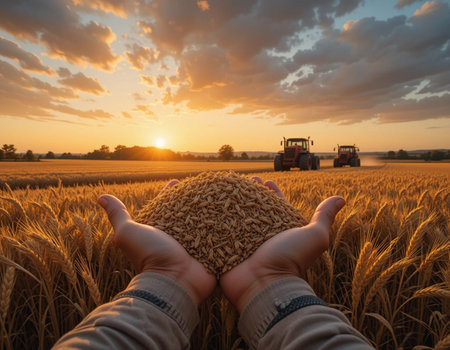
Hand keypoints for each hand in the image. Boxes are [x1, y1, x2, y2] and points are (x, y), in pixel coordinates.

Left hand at [98, 180, 215, 306]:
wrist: (174, 282)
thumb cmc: (149, 257)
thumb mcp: (129, 233)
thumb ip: (118, 215)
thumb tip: (101, 196)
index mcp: (160, 228)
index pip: (166, 204)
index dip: (170, 193)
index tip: (177, 181)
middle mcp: (178, 234)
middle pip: (187, 210)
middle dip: (194, 197)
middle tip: (203, 184)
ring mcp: (196, 243)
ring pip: (205, 220)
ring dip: (212, 208)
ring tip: (219, 192)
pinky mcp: (212, 250)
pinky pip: (219, 233)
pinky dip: (224, 224)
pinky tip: (231, 211)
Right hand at [220, 177, 344, 312]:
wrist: (264, 284)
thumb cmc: (291, 260)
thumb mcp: (314, 237)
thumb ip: (324, 216)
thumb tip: (342, 198)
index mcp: (282, 229)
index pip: (277, 205)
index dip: (273, 192)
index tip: (267, 180)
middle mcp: (264, 233)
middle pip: (257, 207)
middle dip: (253, 193)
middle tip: (248, 179)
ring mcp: (245, 240)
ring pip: (239, 215)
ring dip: (235, 200)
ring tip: (231, 186)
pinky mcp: (228, 246)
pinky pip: (223, 227)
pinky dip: (219, 216)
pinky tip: (214, 203)